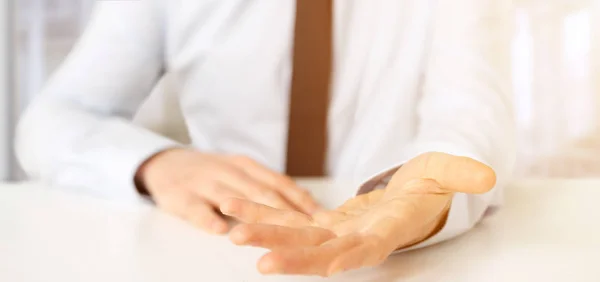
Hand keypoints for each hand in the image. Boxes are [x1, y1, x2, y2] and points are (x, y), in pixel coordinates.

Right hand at [136, 148, 320, 233]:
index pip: (277, 182)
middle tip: (307, 229)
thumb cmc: (211, 174)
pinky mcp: (180, 196)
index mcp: (245, 165)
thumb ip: (267, 185)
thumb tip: (308, 201)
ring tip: (274, 231)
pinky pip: (195, 208)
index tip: (322, 216)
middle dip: (285, 210)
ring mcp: (204, 183)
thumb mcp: (239, 172)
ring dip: (253, 214)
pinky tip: (219, 231)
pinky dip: (208, 218)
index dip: (300, 199)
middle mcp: (227, 171)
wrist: (164, 164)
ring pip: (232, 199)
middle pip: (260, 191)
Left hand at [220, 152, 495, 276]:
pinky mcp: (323, 223)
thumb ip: (461, 175)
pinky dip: (263, 212)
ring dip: (265, 232)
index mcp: (387, 231)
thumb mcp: (447, 173)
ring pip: (296, 237)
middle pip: (321, 250)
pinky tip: (235, 207)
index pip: (368, 249)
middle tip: (257, 255)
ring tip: (232, 227)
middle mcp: (357, 238)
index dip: (348, 258)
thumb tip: (486, 176)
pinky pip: (288, 218)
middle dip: (291, 252)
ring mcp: (337, 232)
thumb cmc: (431, 187)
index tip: (326, 266)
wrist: (410, 197)